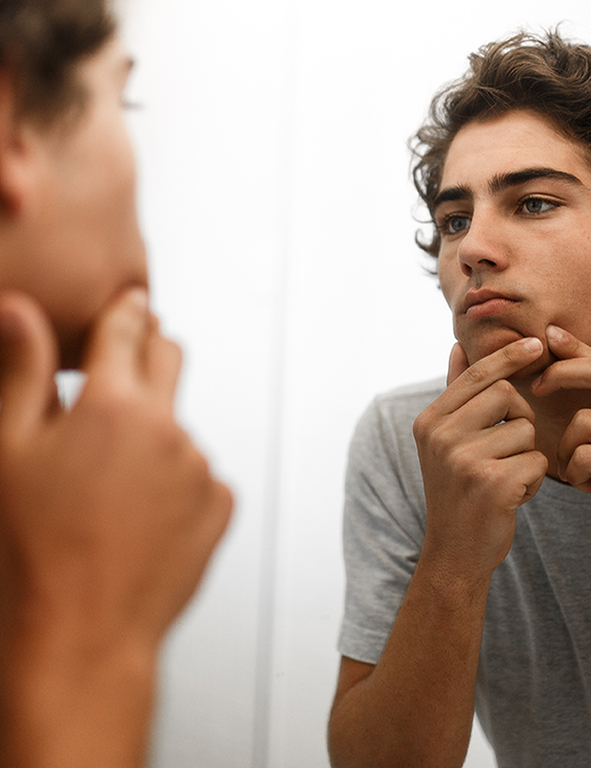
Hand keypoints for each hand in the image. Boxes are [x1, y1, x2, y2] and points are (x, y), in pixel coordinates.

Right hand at [0, 287, 232, 656]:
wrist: (83, 634)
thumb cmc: (34, 550)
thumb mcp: (7, 452)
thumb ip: (21, 372)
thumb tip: (21, 309)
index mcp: (114, 405)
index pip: (128, 330)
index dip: (127, 311)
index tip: (132, 303)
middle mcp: (169, 428)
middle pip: (170, 359)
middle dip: (149, 354)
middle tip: (121, 378)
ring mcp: (201, 466)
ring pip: (181, 424)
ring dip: (156, 432)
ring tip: (113, 480)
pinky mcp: (221, 503)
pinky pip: (201, 472)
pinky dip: (177, 478)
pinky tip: (143, 512)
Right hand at [412, 337, 548, 580]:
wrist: (454, 552)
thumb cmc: (457, 491)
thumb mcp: (445, 441)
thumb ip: (455, 394)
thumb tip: (458, 345)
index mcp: (429, 421)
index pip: (477, 375)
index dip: (509, 356)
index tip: (538, 343)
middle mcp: (441, 437)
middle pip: (506, 395)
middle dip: (520, 417)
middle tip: (508, 447)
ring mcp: (464, 460)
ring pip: (525, 430)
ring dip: (526, 454)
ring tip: (506, 477)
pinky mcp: (492, 483)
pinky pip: (535, 460)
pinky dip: (532, 479)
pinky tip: (513, 496)